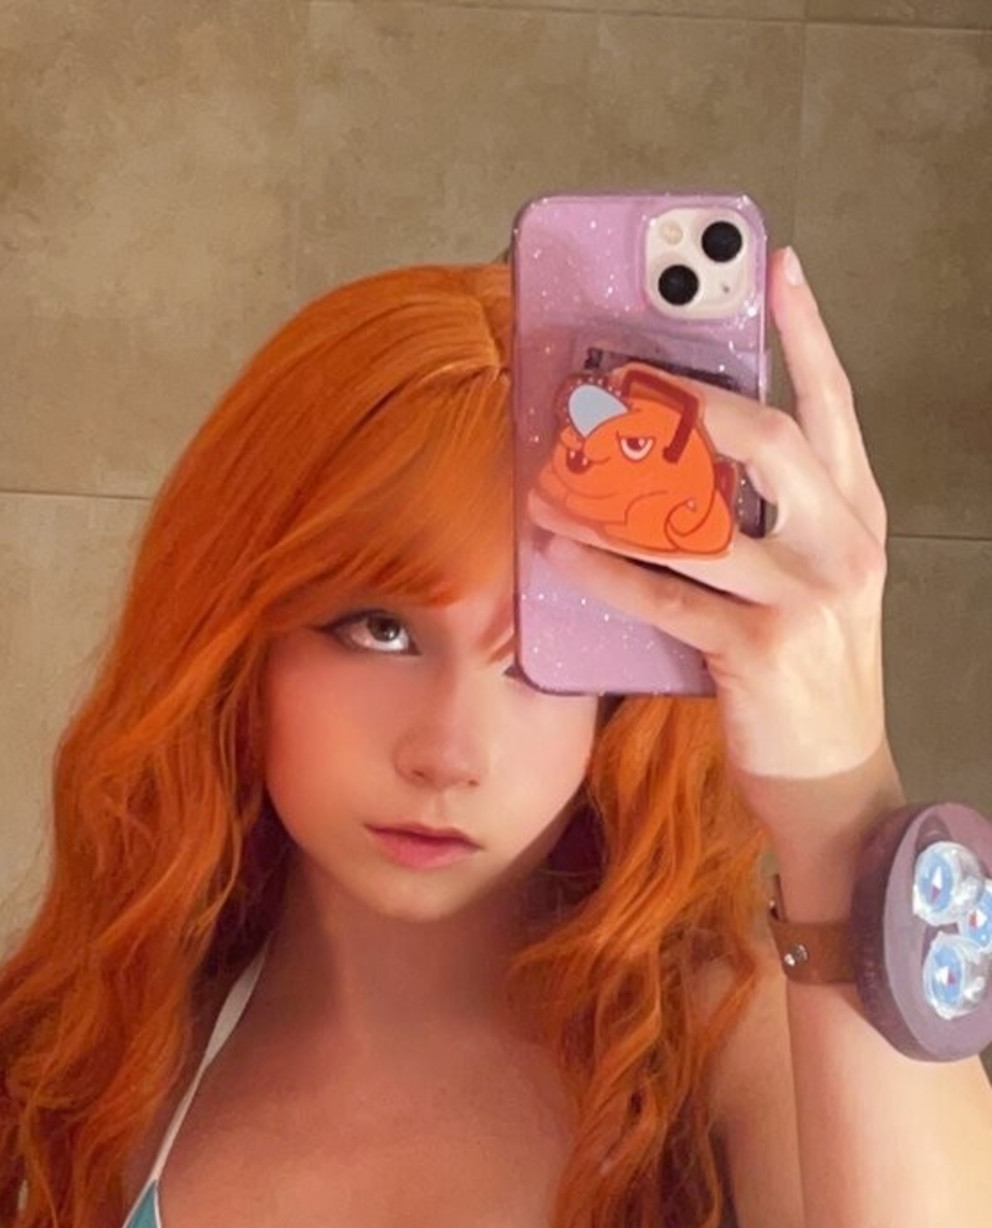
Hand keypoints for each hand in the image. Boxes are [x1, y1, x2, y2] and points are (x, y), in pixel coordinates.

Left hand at [527, 246, 896, 855]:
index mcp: (855, 516)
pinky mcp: (758, 652)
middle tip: (620, 373)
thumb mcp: (813, 582)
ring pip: (701, 517)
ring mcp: (803, 598)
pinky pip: (665, 595)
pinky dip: (606, 569)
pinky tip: (560, 550)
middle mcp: (840, 545)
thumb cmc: (809, 675)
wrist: (834, 779)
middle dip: (687, 398)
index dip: (805, 331)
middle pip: (766, 438)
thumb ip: (773, 519)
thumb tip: (685, 458)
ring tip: (554, 467)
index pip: (833, 405)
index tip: (773, 266)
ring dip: (616, 489)